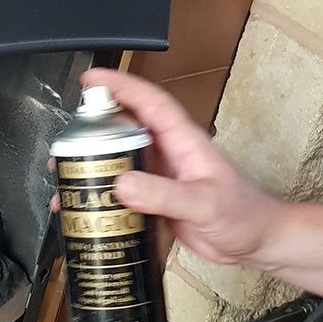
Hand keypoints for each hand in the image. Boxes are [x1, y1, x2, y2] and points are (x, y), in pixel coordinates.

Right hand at [76, 68, 281, 267]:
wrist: (258, 242)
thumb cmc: (244, 215)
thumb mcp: (204, 203)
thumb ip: (164, 194)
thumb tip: (122, 183)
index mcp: (184, 141)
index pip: (149, 103)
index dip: (120, 86)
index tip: (91, 79)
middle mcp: (169, 153)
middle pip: (125, 130)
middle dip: (93, 131)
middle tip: (64, 142)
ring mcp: (162, 176)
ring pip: (120, 161)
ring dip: (93, 166)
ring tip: (65, 178)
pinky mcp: (157, 200)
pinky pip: (124, 191)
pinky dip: (103, 196)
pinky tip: (86, 208)